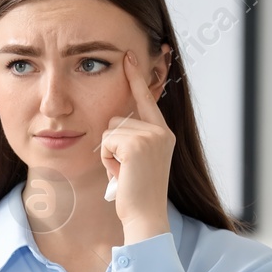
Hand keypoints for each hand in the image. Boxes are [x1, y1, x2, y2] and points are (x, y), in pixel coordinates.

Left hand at [100, 49, 175, 244]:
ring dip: (109, 154)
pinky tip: (121, 174)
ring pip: (110, 130)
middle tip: (124, 170)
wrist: (144, 216)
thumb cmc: (136, 194)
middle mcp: (161, 131)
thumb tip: (113, 124)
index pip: (146, 99)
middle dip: (112, 145)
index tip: (128, 55)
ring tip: (123, 173)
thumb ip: (132, 140)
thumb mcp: (136, 162)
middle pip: (117, 119)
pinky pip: (107, 141)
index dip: (136, 77)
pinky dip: (107, 160)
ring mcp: (152, 136)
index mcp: (163, 133)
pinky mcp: (137, 144)